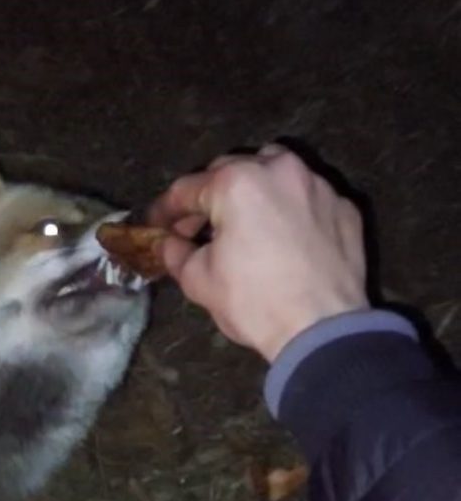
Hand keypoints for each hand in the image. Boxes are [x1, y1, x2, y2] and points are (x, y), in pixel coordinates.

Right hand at [148, 144, 369, 361]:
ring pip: (274, 171)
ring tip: (243, 221)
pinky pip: (306, 197)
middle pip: (231, 170)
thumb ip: (176, 252)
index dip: (165, 210)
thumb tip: (168, 244)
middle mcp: (279, 170)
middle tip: (196, 227)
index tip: (155, 225)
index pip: (187, 189)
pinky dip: (289, 209)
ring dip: (252, 189)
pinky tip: (283, 237)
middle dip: (209, 196)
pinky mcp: (345, 206)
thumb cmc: (253, 302)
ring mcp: (317, 185)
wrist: (323, 331)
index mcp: (236, 182)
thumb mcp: (198, 280)